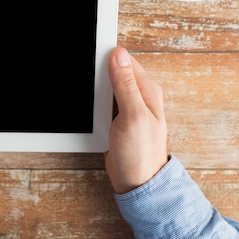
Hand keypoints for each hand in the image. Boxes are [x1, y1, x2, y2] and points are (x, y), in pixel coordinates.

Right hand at [105, 46, 167, 193]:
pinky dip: (95, 105)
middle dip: (98, 77)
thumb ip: (125, 85)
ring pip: (105, 88)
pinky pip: (102, 103)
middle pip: (113, 72)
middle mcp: (140, 95)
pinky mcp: (118, 118)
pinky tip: (93, 115)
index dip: (106, 59)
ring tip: (95, 108)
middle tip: (92, 92)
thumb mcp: (133, 116)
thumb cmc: (141, 154)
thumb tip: (118, 55)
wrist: (137, 183)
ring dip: (95, 93)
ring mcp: (128, 107)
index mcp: (147, 89)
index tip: (91, 62)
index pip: (124, 60)